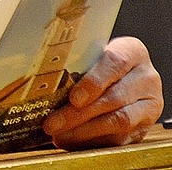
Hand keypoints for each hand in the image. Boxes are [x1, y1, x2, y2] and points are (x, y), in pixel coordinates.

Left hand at [43, 36, 162, 148]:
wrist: (126, 76)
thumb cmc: (101, 63)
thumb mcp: (92, 54)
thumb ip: (76, 64)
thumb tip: (42, 83)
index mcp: (132, 51)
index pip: (115, 62)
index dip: (94, 81)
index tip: (73, 98)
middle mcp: (145, 77)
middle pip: (114, 97)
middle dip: (79, 114)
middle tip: (54, 123)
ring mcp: (149, 103)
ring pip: (119, 121)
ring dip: (84, 131)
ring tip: (60, 134)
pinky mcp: (145, 126)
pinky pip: (120, 138)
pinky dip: (93, 141)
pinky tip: (72, 140)